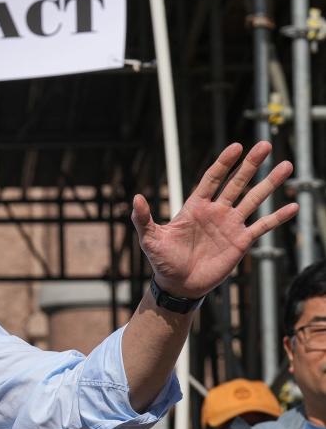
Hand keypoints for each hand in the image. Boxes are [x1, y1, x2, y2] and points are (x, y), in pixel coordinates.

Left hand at [132, 141, 297, 300]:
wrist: (179, 284)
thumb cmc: (162, 260)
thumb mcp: (149, 238)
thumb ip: (143, 218)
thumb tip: (135, 197)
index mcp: (195, 206)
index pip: (212, 178)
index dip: (224, 163)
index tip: (236, 146)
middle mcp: (216, 211)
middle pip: (237, 182)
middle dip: (251, 164)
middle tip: (265, 144)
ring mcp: (230, 225)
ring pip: (254, 199)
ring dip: (270, 183)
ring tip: (286, 165)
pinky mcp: (241, 241)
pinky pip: (263, 226)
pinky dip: (278, 217)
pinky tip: (293, 206)